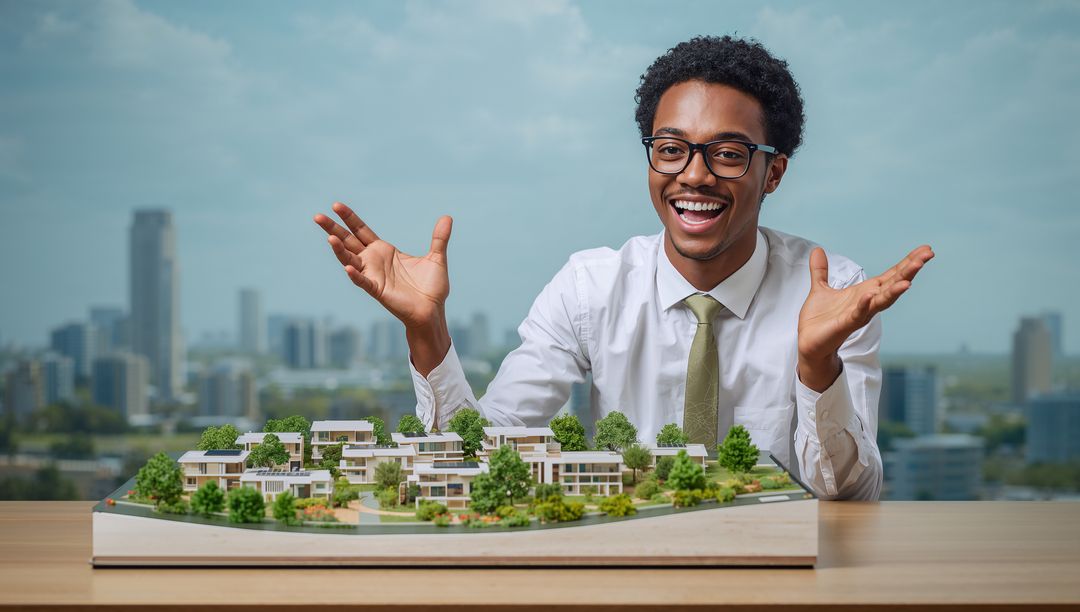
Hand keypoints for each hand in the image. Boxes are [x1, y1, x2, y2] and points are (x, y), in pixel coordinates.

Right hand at [313, 202, 452, 329]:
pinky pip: (363, 281)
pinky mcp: (377, 290)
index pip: (362, 231)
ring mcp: (373, 275)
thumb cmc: (431, 288)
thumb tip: (447, 217)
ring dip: (339, 250)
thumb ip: (439, 238)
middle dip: (334, 229)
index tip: (336, 205)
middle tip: (318, 217)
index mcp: (385, 251)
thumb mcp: (436, 258)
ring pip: (350, 259)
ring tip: (330, 237)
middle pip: (349, 242)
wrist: (433, 311)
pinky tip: (348, 266)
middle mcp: (374, 261)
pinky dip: (355, 274)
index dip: (350, 218)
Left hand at [797, 245, 934, 389]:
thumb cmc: (819, 319)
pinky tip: (870, 294)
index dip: (907, 262)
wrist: (808, 342)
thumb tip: (817, 250)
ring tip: (908, 280)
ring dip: (895, 290)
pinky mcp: (846, 324)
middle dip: (910, 271)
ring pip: (882, 300)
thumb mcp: (820, 288)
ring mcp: (859, 314)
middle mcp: (868, 303)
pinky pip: (858, 313)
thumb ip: (820, 270)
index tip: (925, 249)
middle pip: (893, 284)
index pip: (891, 275)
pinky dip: (864, 304)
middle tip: (927, 256)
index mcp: (865, 292)